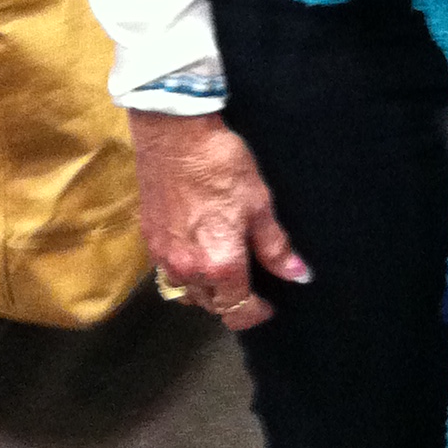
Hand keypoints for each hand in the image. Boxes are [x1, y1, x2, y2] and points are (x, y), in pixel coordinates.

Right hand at [129, 111, 308, 331]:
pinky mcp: (149, 241)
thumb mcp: (258, 203)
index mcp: (220, 264)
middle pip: (212, 305)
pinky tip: (196, 253)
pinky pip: (169, 273)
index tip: (268, 305)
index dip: (256, 313)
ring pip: (187, 293)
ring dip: (206, 290)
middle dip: (232, 301)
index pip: (238, 309)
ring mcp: (164, 257)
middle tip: (249, 283)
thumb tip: (298, 274)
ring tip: (222, 271)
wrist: (174, 134)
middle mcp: (189, 270)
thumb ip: (275, 247)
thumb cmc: (220, 164)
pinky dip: (186, 273)